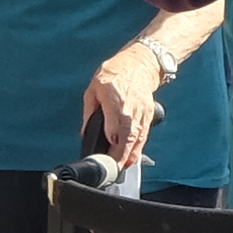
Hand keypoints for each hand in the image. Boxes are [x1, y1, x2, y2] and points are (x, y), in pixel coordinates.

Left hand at [85, 42, 165, 177]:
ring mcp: (141, 112)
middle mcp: (130, 107)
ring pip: (138, 137)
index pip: (115, 121)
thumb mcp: (93, 89)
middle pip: (128, 134)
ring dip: (130, 154)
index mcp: (114, 98)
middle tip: (113, 167)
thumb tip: (84, 131)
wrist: (139, 64)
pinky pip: (144, 135)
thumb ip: (89, 112)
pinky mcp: (148, 115)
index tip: (108, 148)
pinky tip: (132, 158)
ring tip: (122, 167)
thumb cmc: (114, 74)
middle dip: (121, 153)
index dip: (113, 136)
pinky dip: (139, 148)